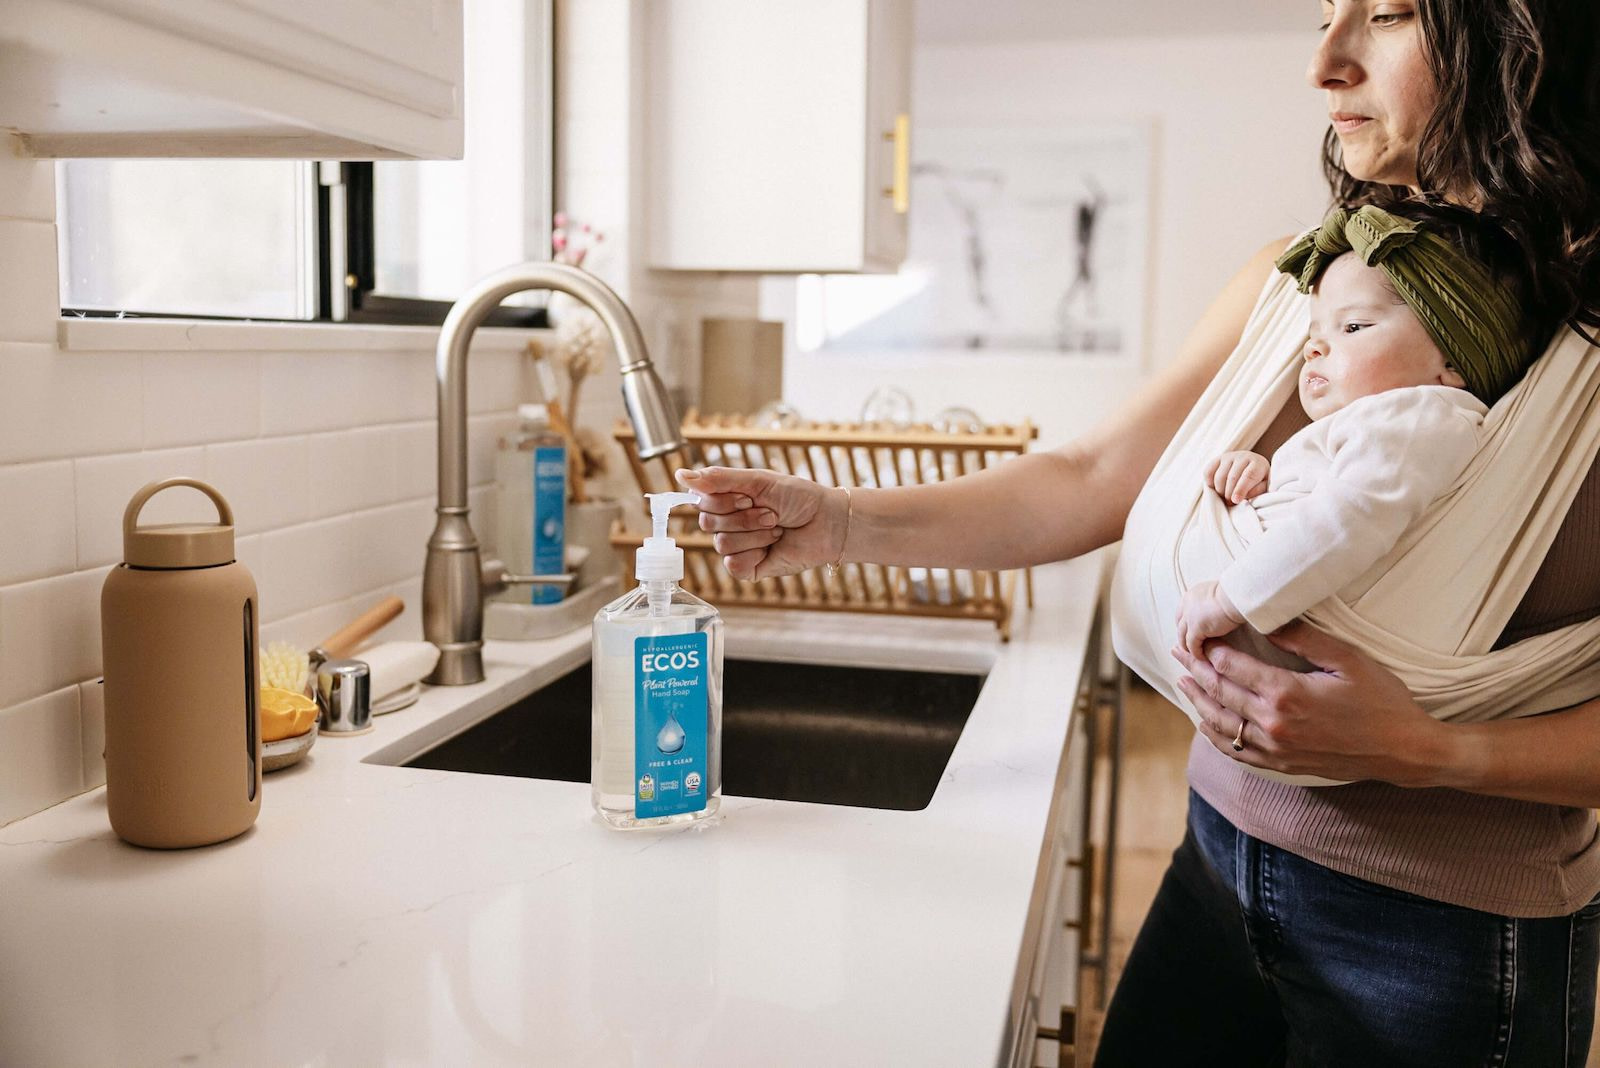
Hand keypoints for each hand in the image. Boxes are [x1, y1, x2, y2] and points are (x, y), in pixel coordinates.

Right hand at [675, 466, 847, 580]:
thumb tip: (680, 475)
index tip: (751, 496)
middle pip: (708, 523)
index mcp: (727, 500)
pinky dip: (755, 553)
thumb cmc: (798, 497)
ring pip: (722, 544)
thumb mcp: (758, 481)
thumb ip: (719, 479)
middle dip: (743, 517)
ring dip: (755, 533)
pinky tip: (773, 547)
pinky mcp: (747, 568)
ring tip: (776, 528)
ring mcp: (737, 547)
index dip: (725, 501)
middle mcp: (728, 523)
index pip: (702, 501)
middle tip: (770, 513)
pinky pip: (733, 564)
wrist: (827, 522)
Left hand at [1169, 620, 1453, 783]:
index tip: (1198, 637)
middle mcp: (1274, 724)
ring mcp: (1276, 749)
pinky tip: (1205, 723)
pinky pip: (1236, 752)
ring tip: (1183, 683)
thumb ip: (1303, 638)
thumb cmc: (1382, 699)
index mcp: (1286, 694)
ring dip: (1198, 702)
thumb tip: (1266, 618)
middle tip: (1178, 653)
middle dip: (1196, 670)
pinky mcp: (1282, 765)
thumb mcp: (1347, 659)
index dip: (1210, 651)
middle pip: (1220, 694)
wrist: (1404, 750)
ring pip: (1221, 724)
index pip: (1232, 668)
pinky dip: (1215, 736)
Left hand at [1175, 581, 1243, 660]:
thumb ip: (1213, 602)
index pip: (1182, 612)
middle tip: (1190, 646)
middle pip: (1180, 625)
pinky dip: (1197, 653)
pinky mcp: (1196, 629)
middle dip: (1183, 636)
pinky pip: (1192, 645)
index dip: (1185, 623)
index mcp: (1192, 595)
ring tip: (1196, 655)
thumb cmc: (1235, 594)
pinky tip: (1203, 657)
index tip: (1189, 631)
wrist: (1236, 595)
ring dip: (1188, 647)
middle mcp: (1187, 605)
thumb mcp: (1219, 594)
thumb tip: (1219, 608)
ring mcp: (1189, 617)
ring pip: (1183, 637)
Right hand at [1204, 450, 1270, 503]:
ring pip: (1219, 476)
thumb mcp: (1265, 487)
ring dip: (1220, 491)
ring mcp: (1229, 456)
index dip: (1241, 489)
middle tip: (1230, 503)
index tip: (1235, 500)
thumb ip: (1257, 491)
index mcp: (1258, 463)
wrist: (1251, 467)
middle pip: (1232, 477)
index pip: (1248, 476)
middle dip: (1229, 494)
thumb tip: (1244, 495)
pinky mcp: (1217, 459)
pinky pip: (1208, 472)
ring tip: (1225, 498)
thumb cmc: (1259, 481)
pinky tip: (1216, 488)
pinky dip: (1210, 483)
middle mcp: (1243, 456)